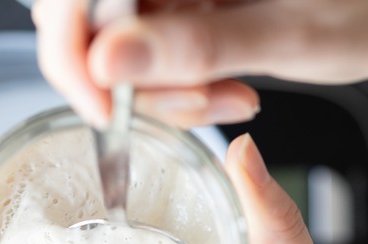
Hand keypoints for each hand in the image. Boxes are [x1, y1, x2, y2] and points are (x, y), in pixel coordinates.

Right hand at [32, 0, 367, 127]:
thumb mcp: (296, 32)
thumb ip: (200, 45)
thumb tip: (107, 60)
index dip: (71, 52)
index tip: (105, 108)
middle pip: (90, 23)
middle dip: (134, 82)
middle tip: (205, 101)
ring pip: (118, 46)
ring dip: (165, 90)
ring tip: (233, 95)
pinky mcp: (183, 4)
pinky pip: (150, 53)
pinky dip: (181, 85)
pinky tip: (228, 86)